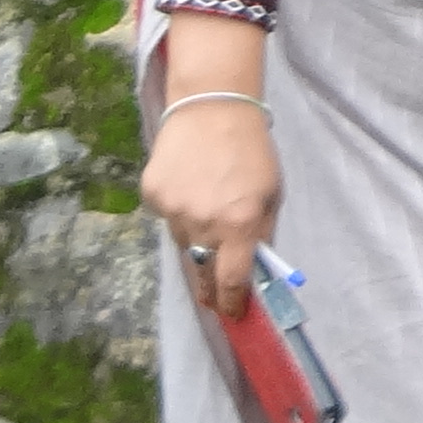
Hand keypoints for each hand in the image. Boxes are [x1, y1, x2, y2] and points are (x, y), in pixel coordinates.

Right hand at [143, 101, 277, 317]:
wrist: (211, 107)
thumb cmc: (251, 152)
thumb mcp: (270, 196)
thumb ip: (261, 235)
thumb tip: (255, 273)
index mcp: (239, 225)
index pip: (232, 282)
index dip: (232, 304)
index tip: (233, 315)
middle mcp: (203, 223)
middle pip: (202, 273)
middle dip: (209, 289)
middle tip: (214, 296)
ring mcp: (173, 210)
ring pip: (184, 244)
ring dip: (196, 242)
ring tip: (207, 214)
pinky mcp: (152, 195)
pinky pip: (166, 218)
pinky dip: (178, 212)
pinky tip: (189, 188)